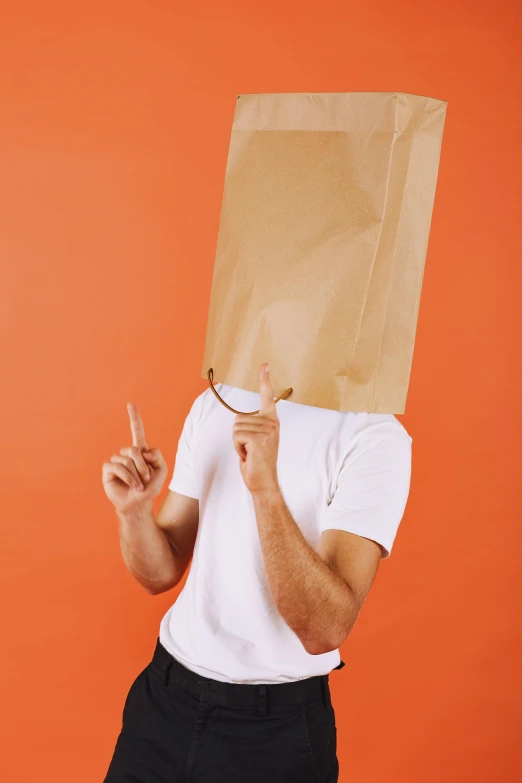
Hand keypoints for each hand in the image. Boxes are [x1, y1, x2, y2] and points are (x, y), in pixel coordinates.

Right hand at [102, 402, 167, 512]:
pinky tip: (131, 486)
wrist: (138, 504)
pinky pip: (117, 467)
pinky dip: (127, 477)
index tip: (130, 404)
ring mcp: (116, 461)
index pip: (137, 431)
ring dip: (136, 475)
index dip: (134, 418)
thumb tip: (142, 450)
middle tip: (146, 479)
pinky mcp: (108, 470)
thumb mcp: (161, 471)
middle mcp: (126, 454)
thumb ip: (157, 456)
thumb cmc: (150, 488)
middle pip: (134, 449)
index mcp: (140, 451)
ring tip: (139, 486)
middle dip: (143, 466)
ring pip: (126, 460)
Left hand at [233, 363, 279, 494]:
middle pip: (239, 418)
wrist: (264, 483)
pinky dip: (237, 448)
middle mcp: (272, 424)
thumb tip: (240, 422)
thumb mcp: (256, 440)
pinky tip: (248, 456)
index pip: (268, 397)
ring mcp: (268, 431)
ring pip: (236, 427)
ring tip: (250, 453)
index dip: (265, 380)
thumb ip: (252, 427)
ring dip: (237, 443)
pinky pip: (236, 436)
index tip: (264, 365)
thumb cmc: (257, 463)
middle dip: (238, 436)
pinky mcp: (260, 439)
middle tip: (250, 450)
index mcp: (272, 422)